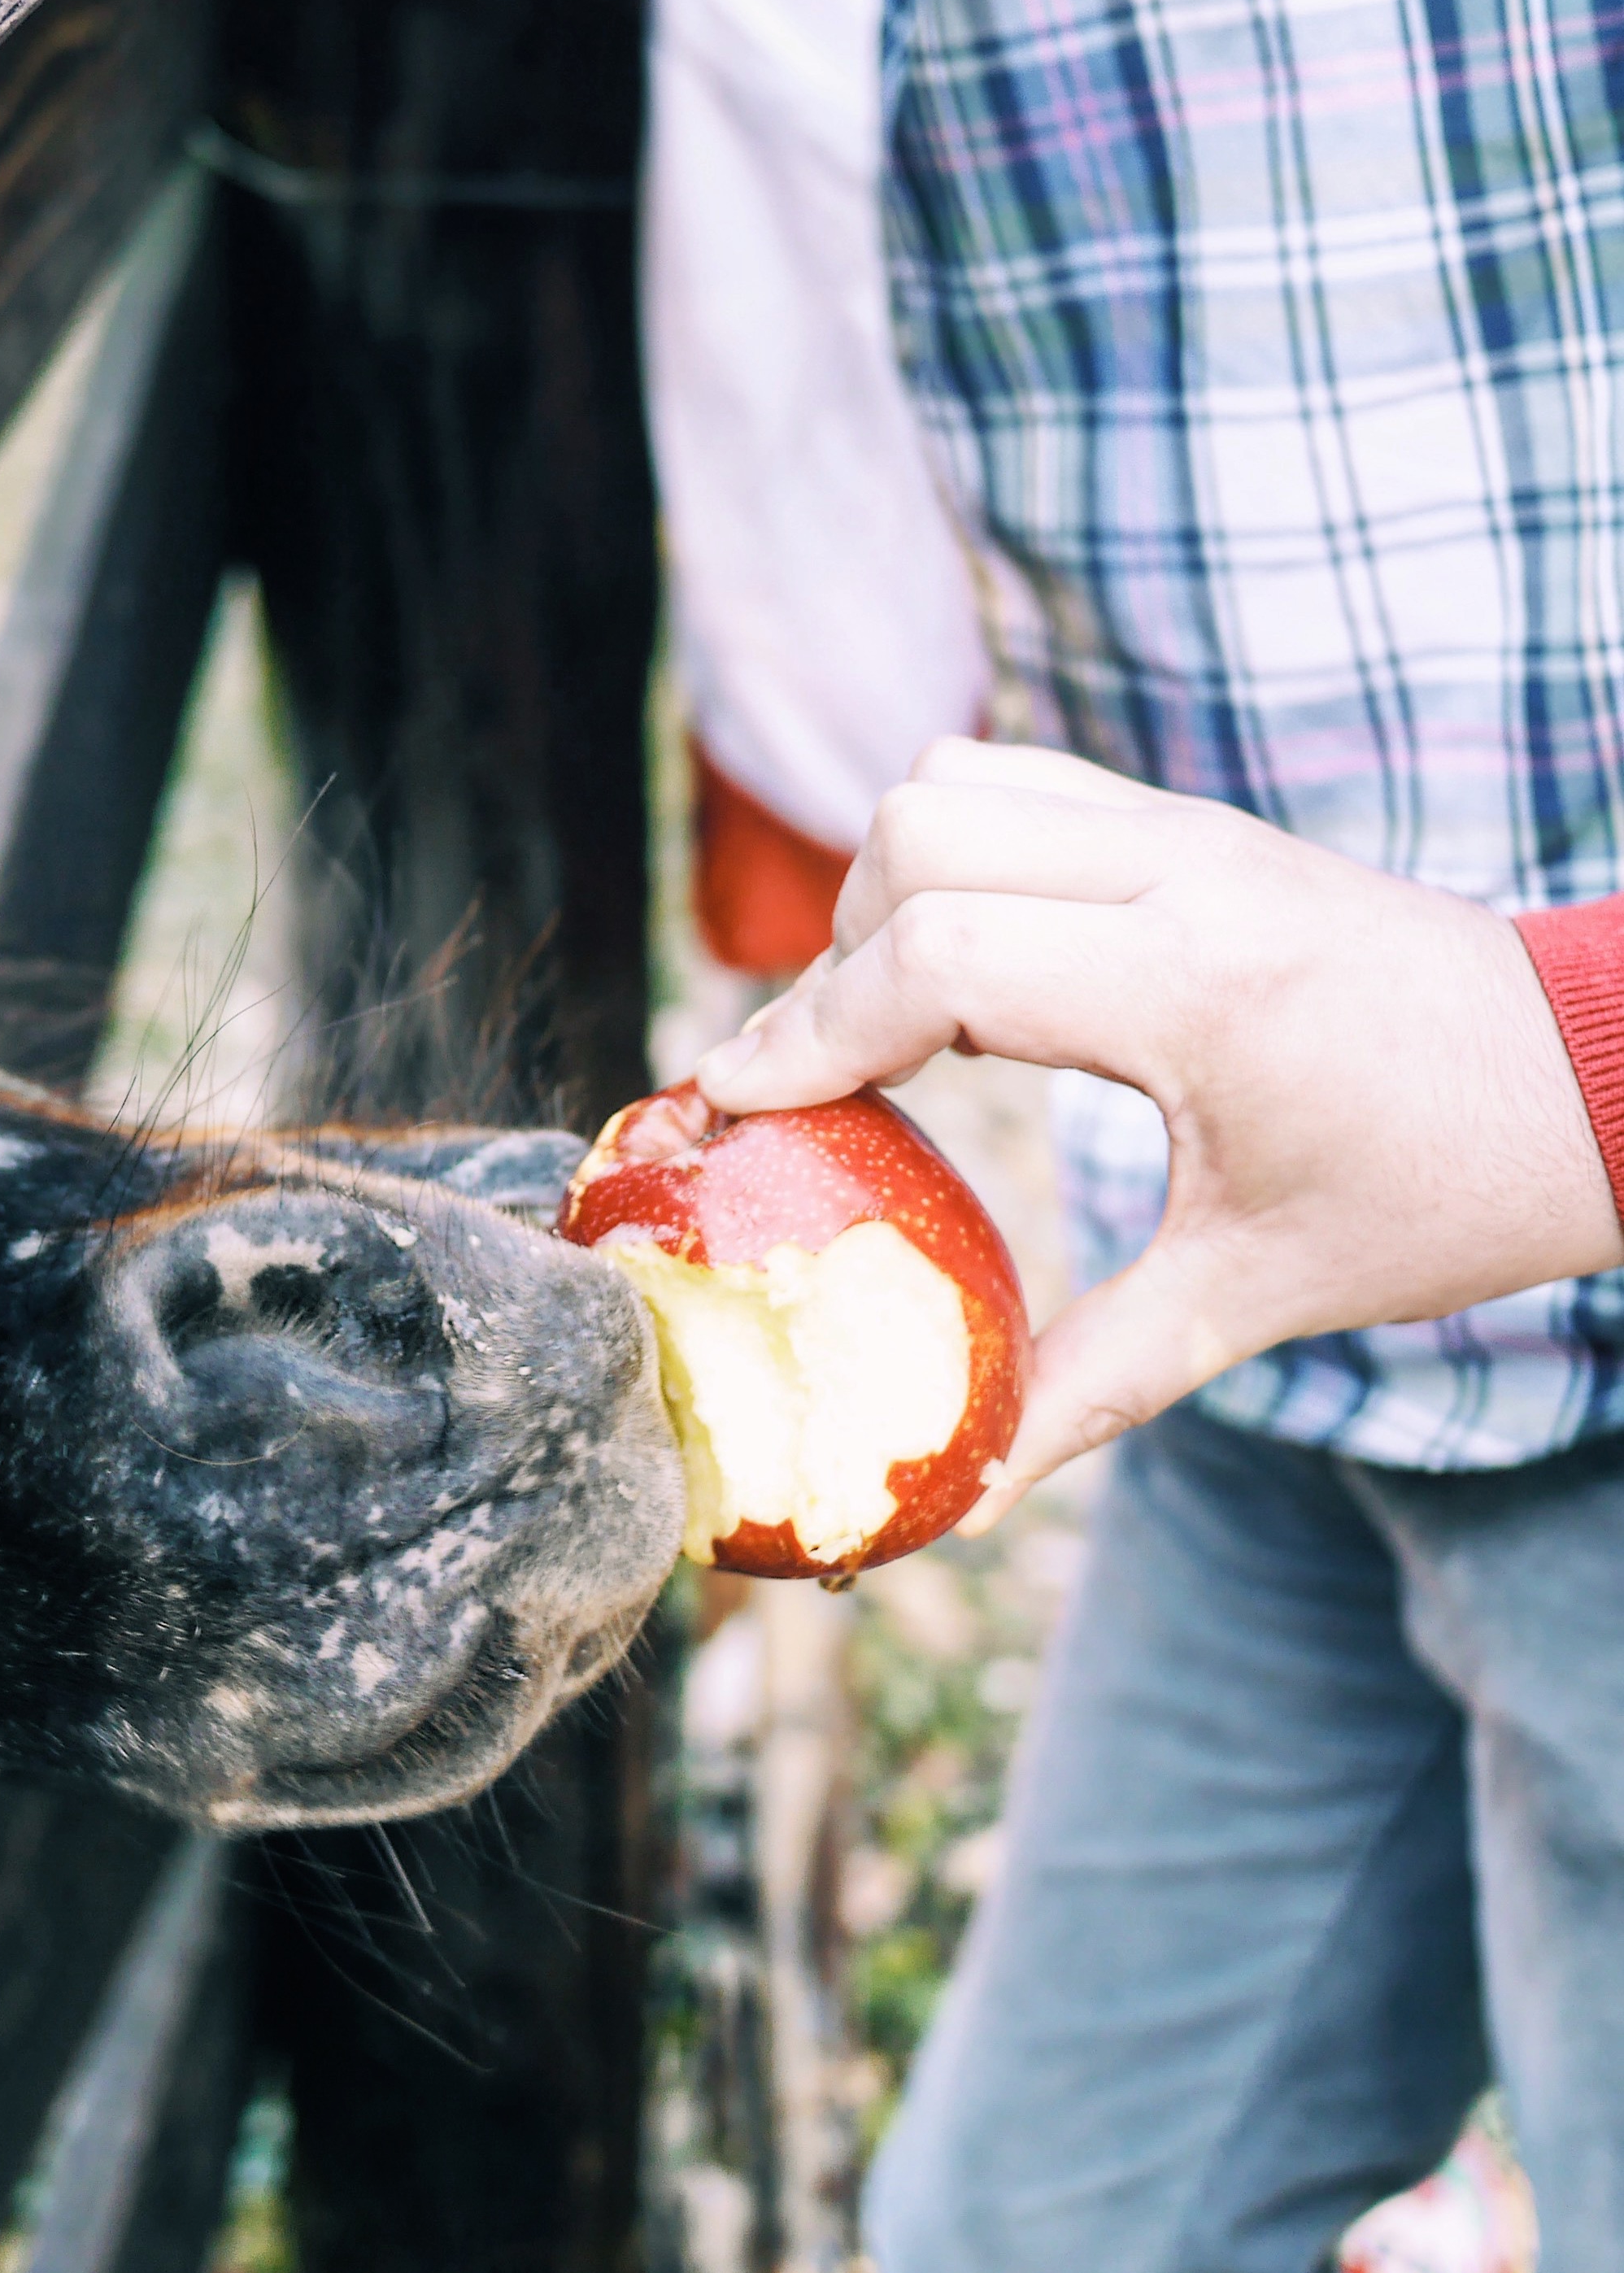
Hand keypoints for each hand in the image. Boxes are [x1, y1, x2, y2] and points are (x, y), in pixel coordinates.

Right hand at [693, 739, 1623, 1524]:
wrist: (1601, 1073)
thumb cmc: (1445, 1185)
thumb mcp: (1262, 1292)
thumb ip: (1093, 1378)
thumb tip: (961, 1491)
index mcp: (1192, 983)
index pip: (934, 955)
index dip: (806, 1033)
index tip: (734, 1106)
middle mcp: (1182, 870)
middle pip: (916, 832)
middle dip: (835, 953)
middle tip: (834, 1076)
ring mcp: (1192, 828)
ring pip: (957, 782)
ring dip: (889, 887)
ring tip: (895, 1014)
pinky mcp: (1199, 821)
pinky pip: (1021, 784)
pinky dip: (956, 853)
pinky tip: (971, 962)